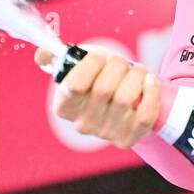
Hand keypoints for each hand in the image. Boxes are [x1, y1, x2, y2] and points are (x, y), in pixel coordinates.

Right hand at [35, 45, 161, 148]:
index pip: (75, 84)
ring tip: (136, 70)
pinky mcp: (128, 138)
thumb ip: (58, 58)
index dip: (91, 64)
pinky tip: (149, 81)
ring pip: (125, 98)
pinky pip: (145, 115)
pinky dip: (151, 92)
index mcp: (64, 105)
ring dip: (136, 75)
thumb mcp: (78, 65)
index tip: (99, 58)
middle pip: (104, 88)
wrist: (124, 101)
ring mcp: (105, 134)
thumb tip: (42, 55)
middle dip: (117, 65)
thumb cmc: (98, 77)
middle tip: (120, 62)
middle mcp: (82, 124)